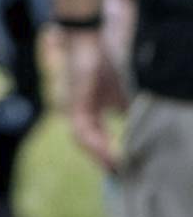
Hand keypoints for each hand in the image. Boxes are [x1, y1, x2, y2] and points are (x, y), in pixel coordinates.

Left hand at [62, 29, 126, 172]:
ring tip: (119, 168)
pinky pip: (82, 131)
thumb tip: (143, 134)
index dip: (109, 155)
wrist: (88, 39)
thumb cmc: (106, 63)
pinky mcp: (74, 103)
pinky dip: (96, 144)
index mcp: (89, 111)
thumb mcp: (122, 94)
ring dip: (101, 156)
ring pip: (84, 140)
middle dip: (106, 161)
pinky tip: (111, 154)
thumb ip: (128, 113)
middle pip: (89, 143)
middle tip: (123, 176)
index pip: (97, 139)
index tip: (124, 169)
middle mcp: (78, 112)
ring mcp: (73, 108)